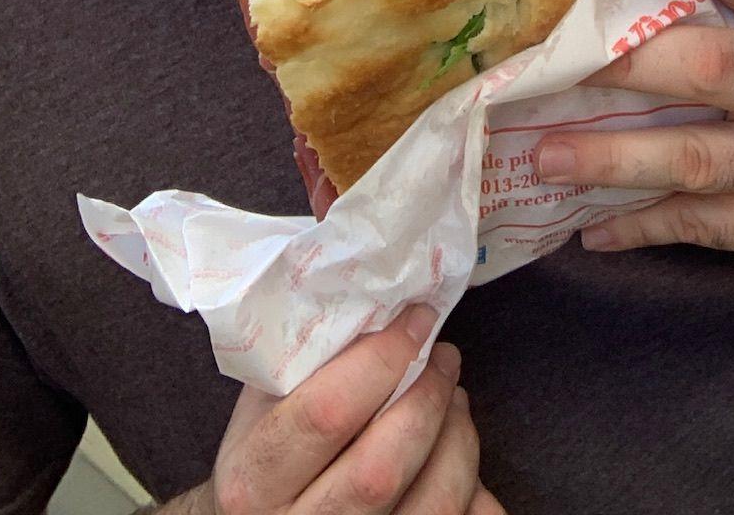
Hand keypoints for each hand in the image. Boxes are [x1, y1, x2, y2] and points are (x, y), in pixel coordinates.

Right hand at [196, 310, 502, 514]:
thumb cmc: (269, 452)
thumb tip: (362, 246)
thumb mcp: (266, 400)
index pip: (328, 414)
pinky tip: (465, 468)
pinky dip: (478, 495)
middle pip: (384, 468)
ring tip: (455, 405)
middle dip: (429, 400)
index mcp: (254, 477)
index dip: (384, 359)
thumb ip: (310, 345)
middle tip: (445, 361)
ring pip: (431, 508)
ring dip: (460, 442)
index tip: (417, 320)